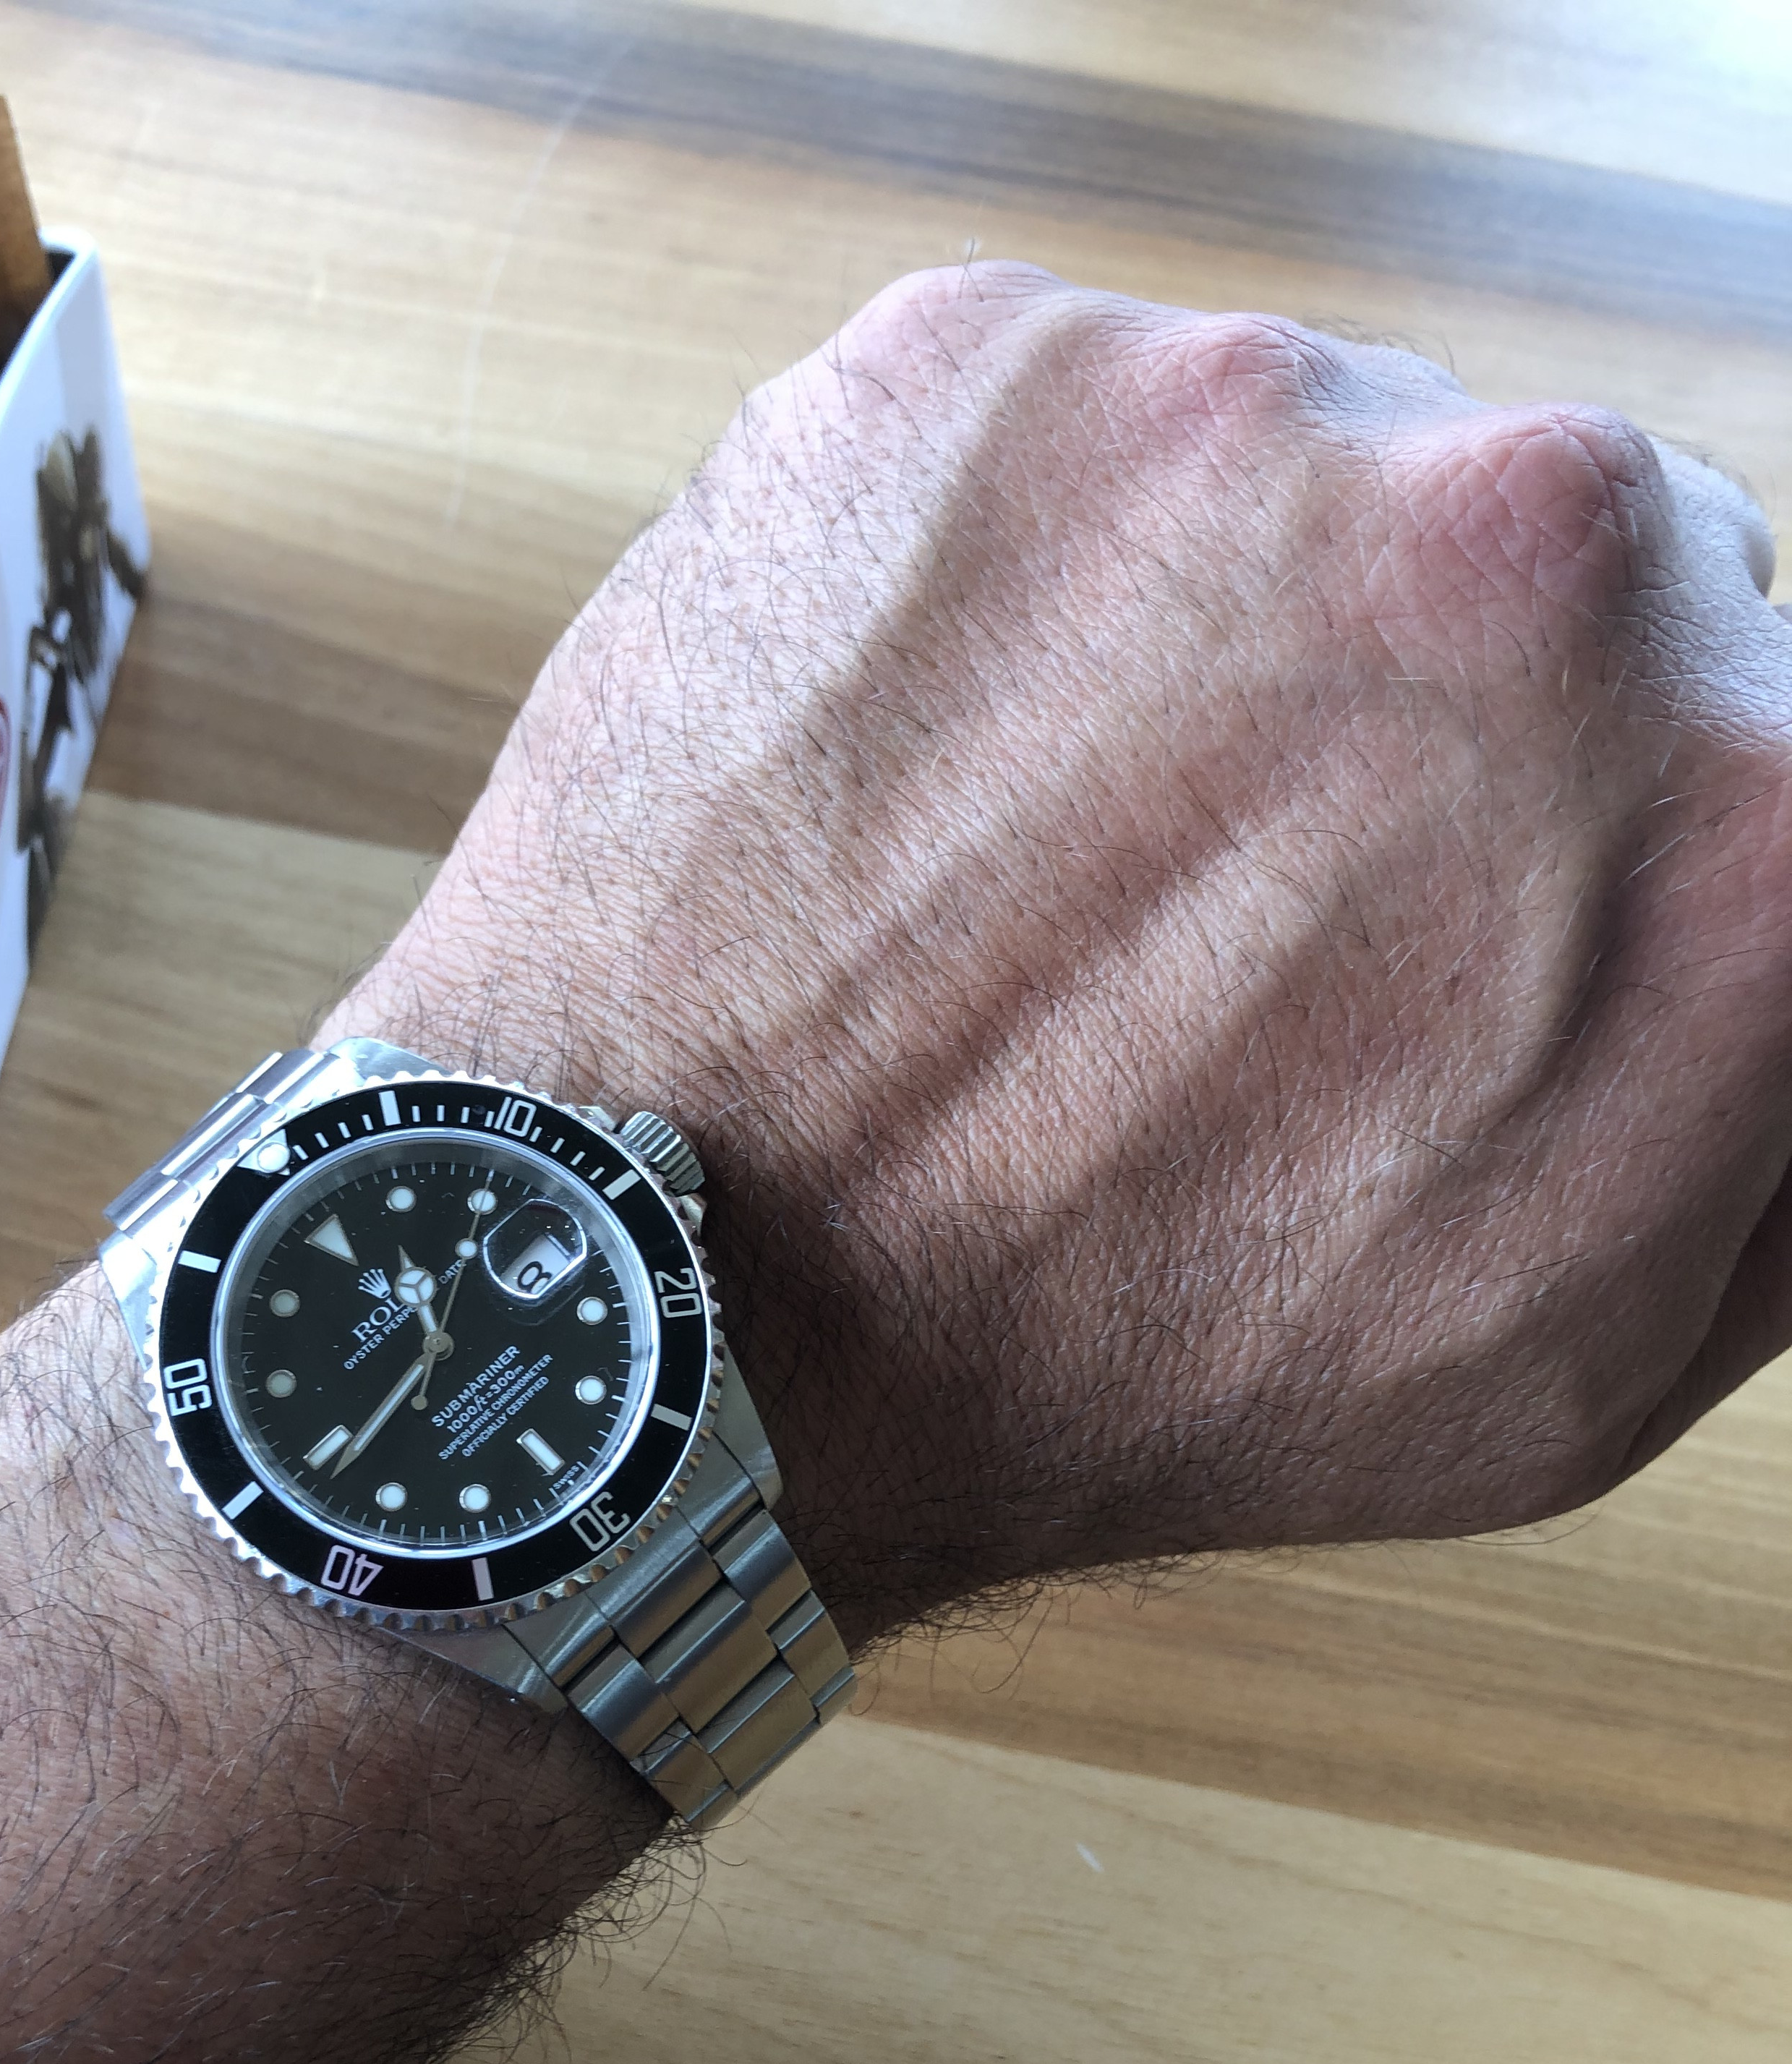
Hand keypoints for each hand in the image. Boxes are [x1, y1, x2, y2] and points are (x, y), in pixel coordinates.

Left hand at [337, 266, 1791, 1644]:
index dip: (1588, 819)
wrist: (709, 1315)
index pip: (1747, 701)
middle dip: (1429, 708)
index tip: (1463, 894)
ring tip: (1061, 856)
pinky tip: (939, 771)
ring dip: (1215, 627)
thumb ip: (1777, 1088)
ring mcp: (1243, 426)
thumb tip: (1775, 908)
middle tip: (1242, 899)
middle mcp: (1544, 553)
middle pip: (1550, 560)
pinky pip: (1063, 434)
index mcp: (1747, 803)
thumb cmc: (1121, 1366)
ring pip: (1301, 473)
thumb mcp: (1588, 1347)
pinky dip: (1008, 576)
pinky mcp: (975, 366)